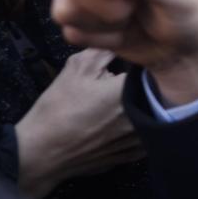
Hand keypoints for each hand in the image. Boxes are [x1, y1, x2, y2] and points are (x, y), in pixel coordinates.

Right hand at [15, 48, 142, 198]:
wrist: (40, 154)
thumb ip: (104, 50)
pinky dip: (140, 127)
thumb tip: (123, 43)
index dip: (145, 64)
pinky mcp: (133, 155)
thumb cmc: (58, 109)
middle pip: (157, 92)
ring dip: (146, 107)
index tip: (139, 61)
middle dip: (147, 84)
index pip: (151, 69)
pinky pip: (146, 135)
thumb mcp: (76, 69)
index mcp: (130, 91)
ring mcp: (139, 139)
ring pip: (153, 115)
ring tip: (126, 102)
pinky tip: (122, 123)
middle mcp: (142, 116)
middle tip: (129, 81)